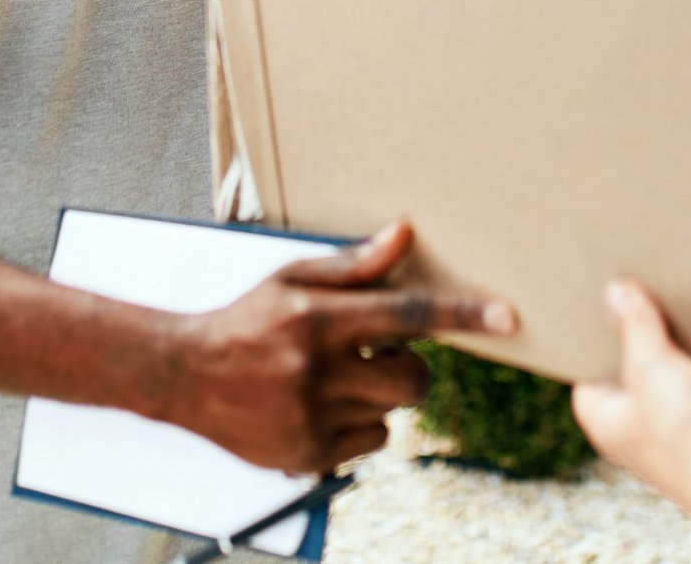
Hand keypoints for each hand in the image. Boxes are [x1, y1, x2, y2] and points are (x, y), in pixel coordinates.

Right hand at [165, 219, 516, 471]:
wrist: (184, 376)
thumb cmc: (247, 319)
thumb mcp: (293, 278)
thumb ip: (354, 265)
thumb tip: (404, 234)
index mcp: (317, 318)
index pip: (406, 313)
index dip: (460, 315)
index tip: (507, 317)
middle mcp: (316, 370)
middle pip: (412, 378)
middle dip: (408, 367)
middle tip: (376, 355)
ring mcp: (311, 418)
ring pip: (391, 413)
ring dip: (376, 396)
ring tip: (331, 380)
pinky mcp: (307, 456)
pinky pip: (369, 442)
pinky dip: (357, 426)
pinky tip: (318, 407)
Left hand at [572, 278, 690, 538]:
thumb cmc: (687, 436)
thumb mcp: (651, 368)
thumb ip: (634, 328)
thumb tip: (615, 292)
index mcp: (606, 421)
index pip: (588, 372)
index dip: (594, 339)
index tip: (603, 300)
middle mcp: (637, 428)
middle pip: (633, 368)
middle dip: (643, 335)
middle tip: (647, 290)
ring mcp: (678, 428)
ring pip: (674, 374)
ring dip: (683, 348)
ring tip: (685, 301)